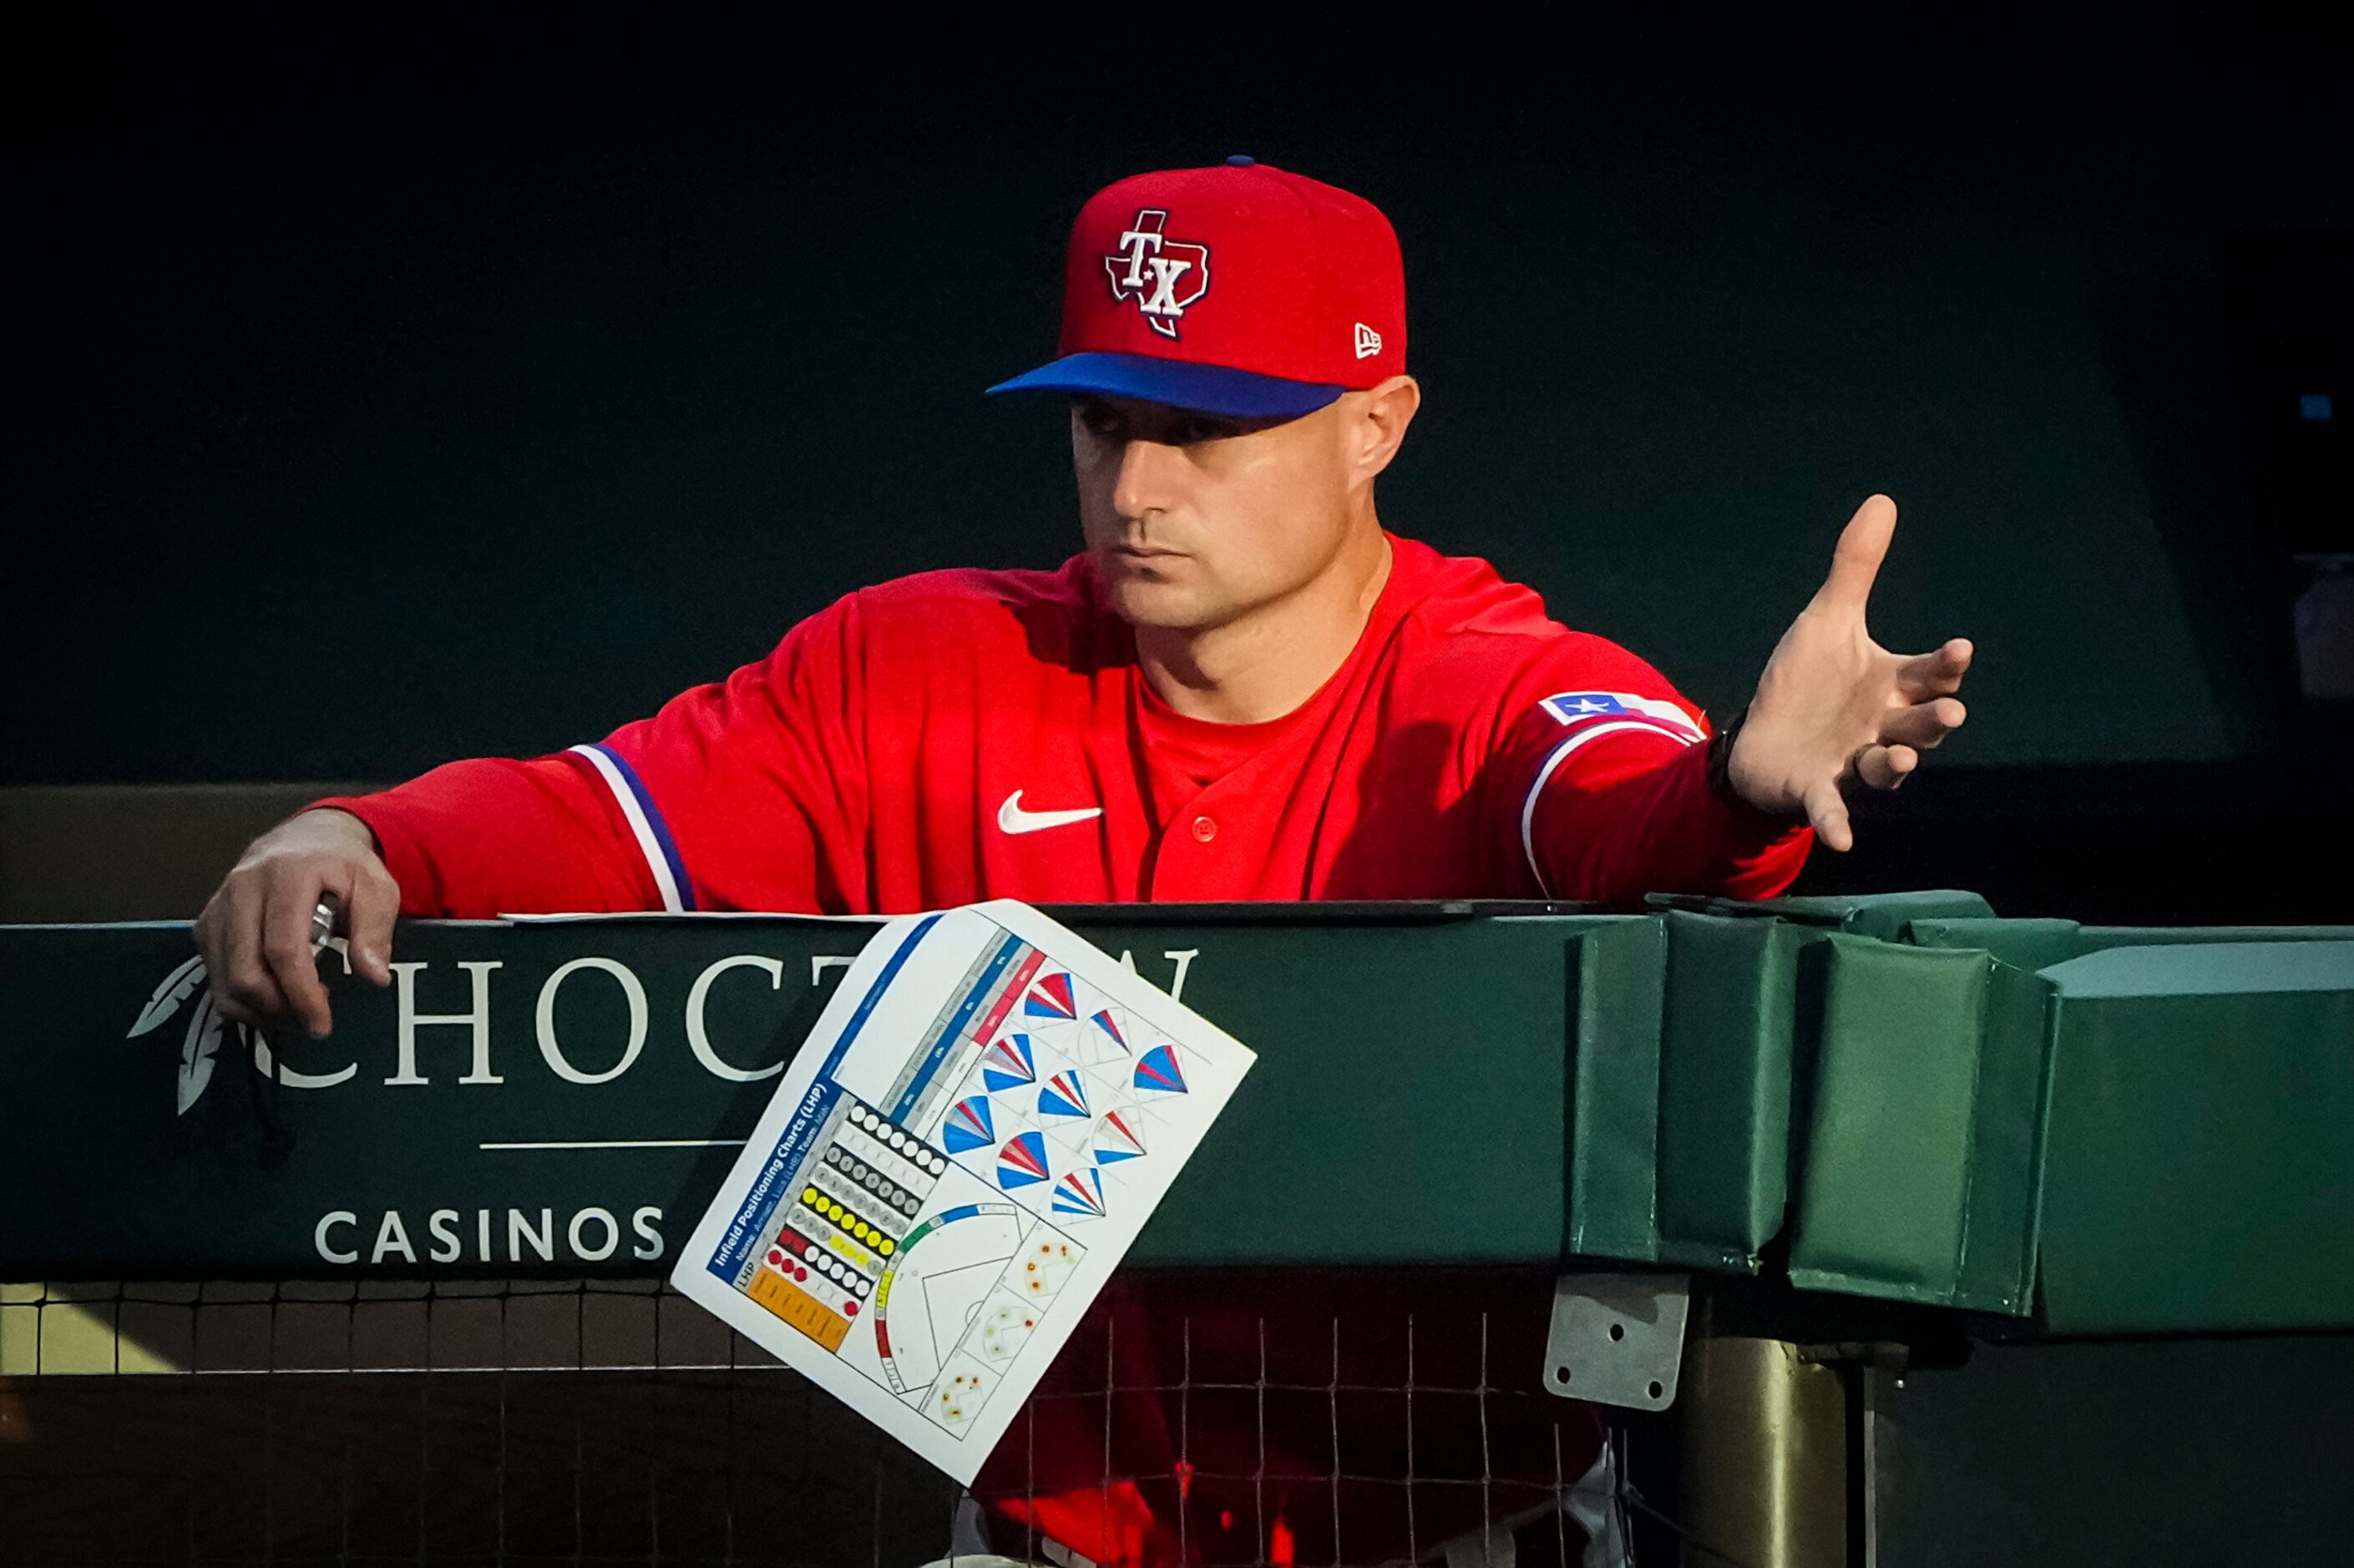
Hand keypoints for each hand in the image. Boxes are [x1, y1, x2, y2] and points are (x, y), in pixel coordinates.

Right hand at [193, 808, 397, 1035]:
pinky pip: (214, 973)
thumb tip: (374, 976)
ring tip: (297, 1010)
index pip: (283, 948)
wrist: (307, 838)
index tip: (322, 1023)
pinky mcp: (206, 923)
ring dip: (259, 1009)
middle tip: (312, 1019)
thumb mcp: (376, 886)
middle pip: (245, 970)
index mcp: (287, 875)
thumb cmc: (343, 865)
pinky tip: (273, 999)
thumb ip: (376, 929)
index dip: (301, 993)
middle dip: (279, 1008)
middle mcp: (242, 889)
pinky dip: (240, 999)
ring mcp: (218, 906)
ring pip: (224, 979)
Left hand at [1727, 494, 1972, 851]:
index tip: (1958, 650)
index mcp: (1890, 685)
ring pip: (1885, 766)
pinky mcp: (1818, 791)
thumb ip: (1855, 568)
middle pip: (1918, 724)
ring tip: (1895, 756)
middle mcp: (1881, 726)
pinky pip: (1833, 810)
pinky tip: (1842, 840)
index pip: (1928, 676)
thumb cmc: (1805, 682)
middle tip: (1948, 715)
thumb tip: (1882, 499)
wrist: (1759, 737)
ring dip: (1894, 763)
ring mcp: (1852, 762)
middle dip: (1932, 721)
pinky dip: (1837, 823)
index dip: (1943, 666)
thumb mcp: (1827, 619)